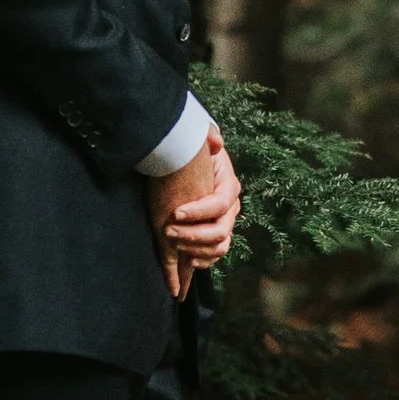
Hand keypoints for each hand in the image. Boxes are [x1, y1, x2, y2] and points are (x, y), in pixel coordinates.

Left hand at [148, 127, 239, 294]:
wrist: (188, 164)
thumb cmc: (191, 155)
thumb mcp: (198, 143)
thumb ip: (206, 139)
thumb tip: (214, 141)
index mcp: (229, 187)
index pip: (219, 205)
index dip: (198, 212)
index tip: (174, 213)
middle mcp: (231, 208)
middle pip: (220, 231)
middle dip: (193, 235)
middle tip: (167, 231)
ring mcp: (224, 223)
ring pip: (219, 247)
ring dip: (196, 250)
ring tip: (172, 245)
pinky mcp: (213, 236)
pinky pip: (213, 255)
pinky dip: (201, 261)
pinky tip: (186, 260)